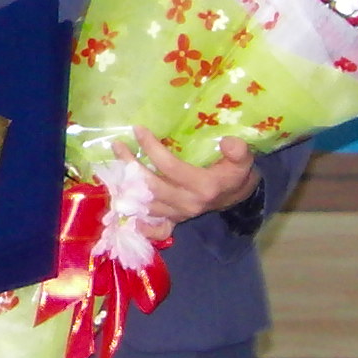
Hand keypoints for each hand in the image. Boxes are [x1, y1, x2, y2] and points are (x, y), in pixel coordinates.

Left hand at [128, 134, 258, 238]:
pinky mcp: (175, 221)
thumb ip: (238, 151)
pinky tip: (126, 209)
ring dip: (127, 186)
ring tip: (114, 165)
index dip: (152, 148)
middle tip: (117, 146)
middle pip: (151, 187)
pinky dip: (140, 223)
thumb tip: (227, 142)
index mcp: (203, 187)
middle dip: (131, 166)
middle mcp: (188, 204)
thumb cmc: (235, 173)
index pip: (170, 167)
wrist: (237, 196)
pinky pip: (155, 228)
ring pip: (147, 204)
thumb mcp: (243, 159)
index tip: (138, 129)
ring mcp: (179, 215)